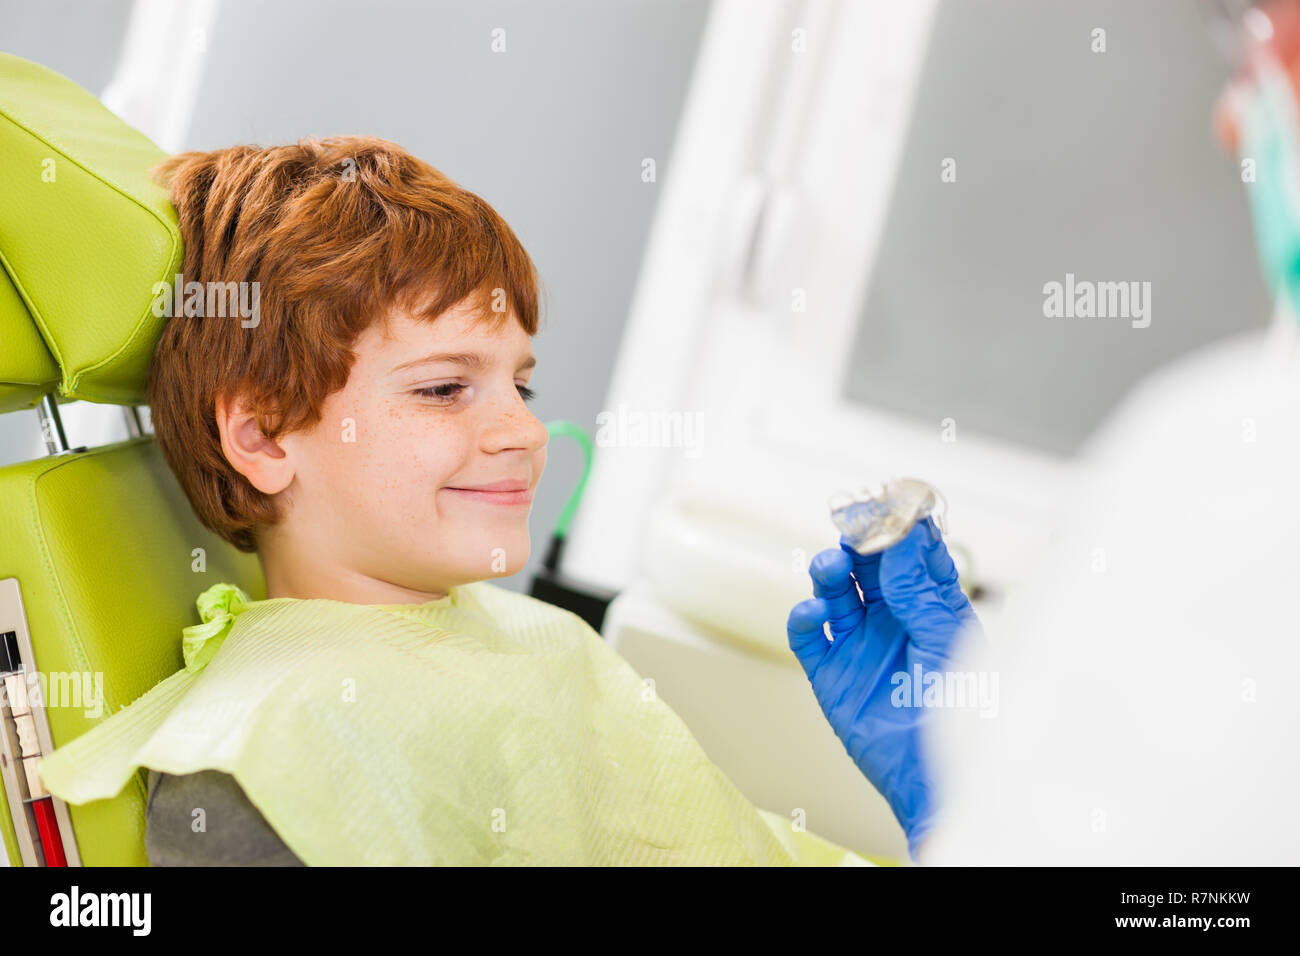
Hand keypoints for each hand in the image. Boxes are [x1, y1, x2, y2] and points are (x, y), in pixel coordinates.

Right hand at [786, 517, 980, 860]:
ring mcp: (861, 646)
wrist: (937, 780)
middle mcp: (894, 620)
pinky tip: (812, 610)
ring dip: (827, 572)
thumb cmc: (962, 714)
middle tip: (849, 520)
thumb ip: (918, 588)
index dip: (899, 524)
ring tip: (829, 568)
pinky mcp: (832, 676)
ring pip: (834, 592)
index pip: (912, 552)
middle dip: (856, 539)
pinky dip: (804, 617)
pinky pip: (809, 637)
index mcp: (932, 607)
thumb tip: (902, 535)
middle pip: (867, 564)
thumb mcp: (947, 640)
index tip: (888, 496)